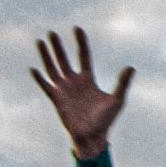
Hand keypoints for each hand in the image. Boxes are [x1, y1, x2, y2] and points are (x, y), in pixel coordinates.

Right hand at [30, 27, 131, 160]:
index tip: (77, 29)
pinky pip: (46, 86)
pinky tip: (34, 69)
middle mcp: (74, 82)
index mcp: (88, 80)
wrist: (93, 137)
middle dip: (58, 47)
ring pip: (53, 69)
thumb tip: (131, 67)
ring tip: (40, 42)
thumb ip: (122, 83)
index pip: (83, 56)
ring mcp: (64, 90)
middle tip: (51, 33)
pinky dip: (40, 78)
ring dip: (46, 56)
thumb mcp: (117, 100)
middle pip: (64, 59)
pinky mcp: (57, 100)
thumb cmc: (106, 121)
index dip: (81, 42)